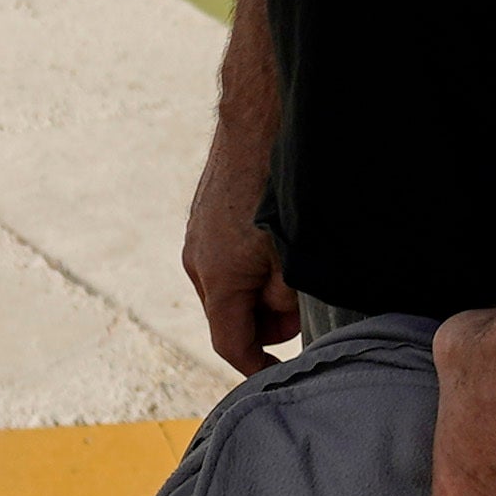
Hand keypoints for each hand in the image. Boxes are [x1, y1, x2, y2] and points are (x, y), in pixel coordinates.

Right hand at [184, 117, 299, 376]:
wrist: (256, 122)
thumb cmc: (277, 189)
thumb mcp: (294, 257)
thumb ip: (286, 299)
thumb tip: (282, 316)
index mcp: (217, 279)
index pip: (231, 345)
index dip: (258, 367)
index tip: (281, 372)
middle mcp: (197, 262)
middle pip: (230, 317)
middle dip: (265, 322)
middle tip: (299, 304)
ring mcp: (197, 238)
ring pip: (229, 287)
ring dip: (258, 289)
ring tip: (288, 263)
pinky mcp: (203, 218)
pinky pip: (226, 259)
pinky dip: (250, 263)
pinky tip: (274, 239)